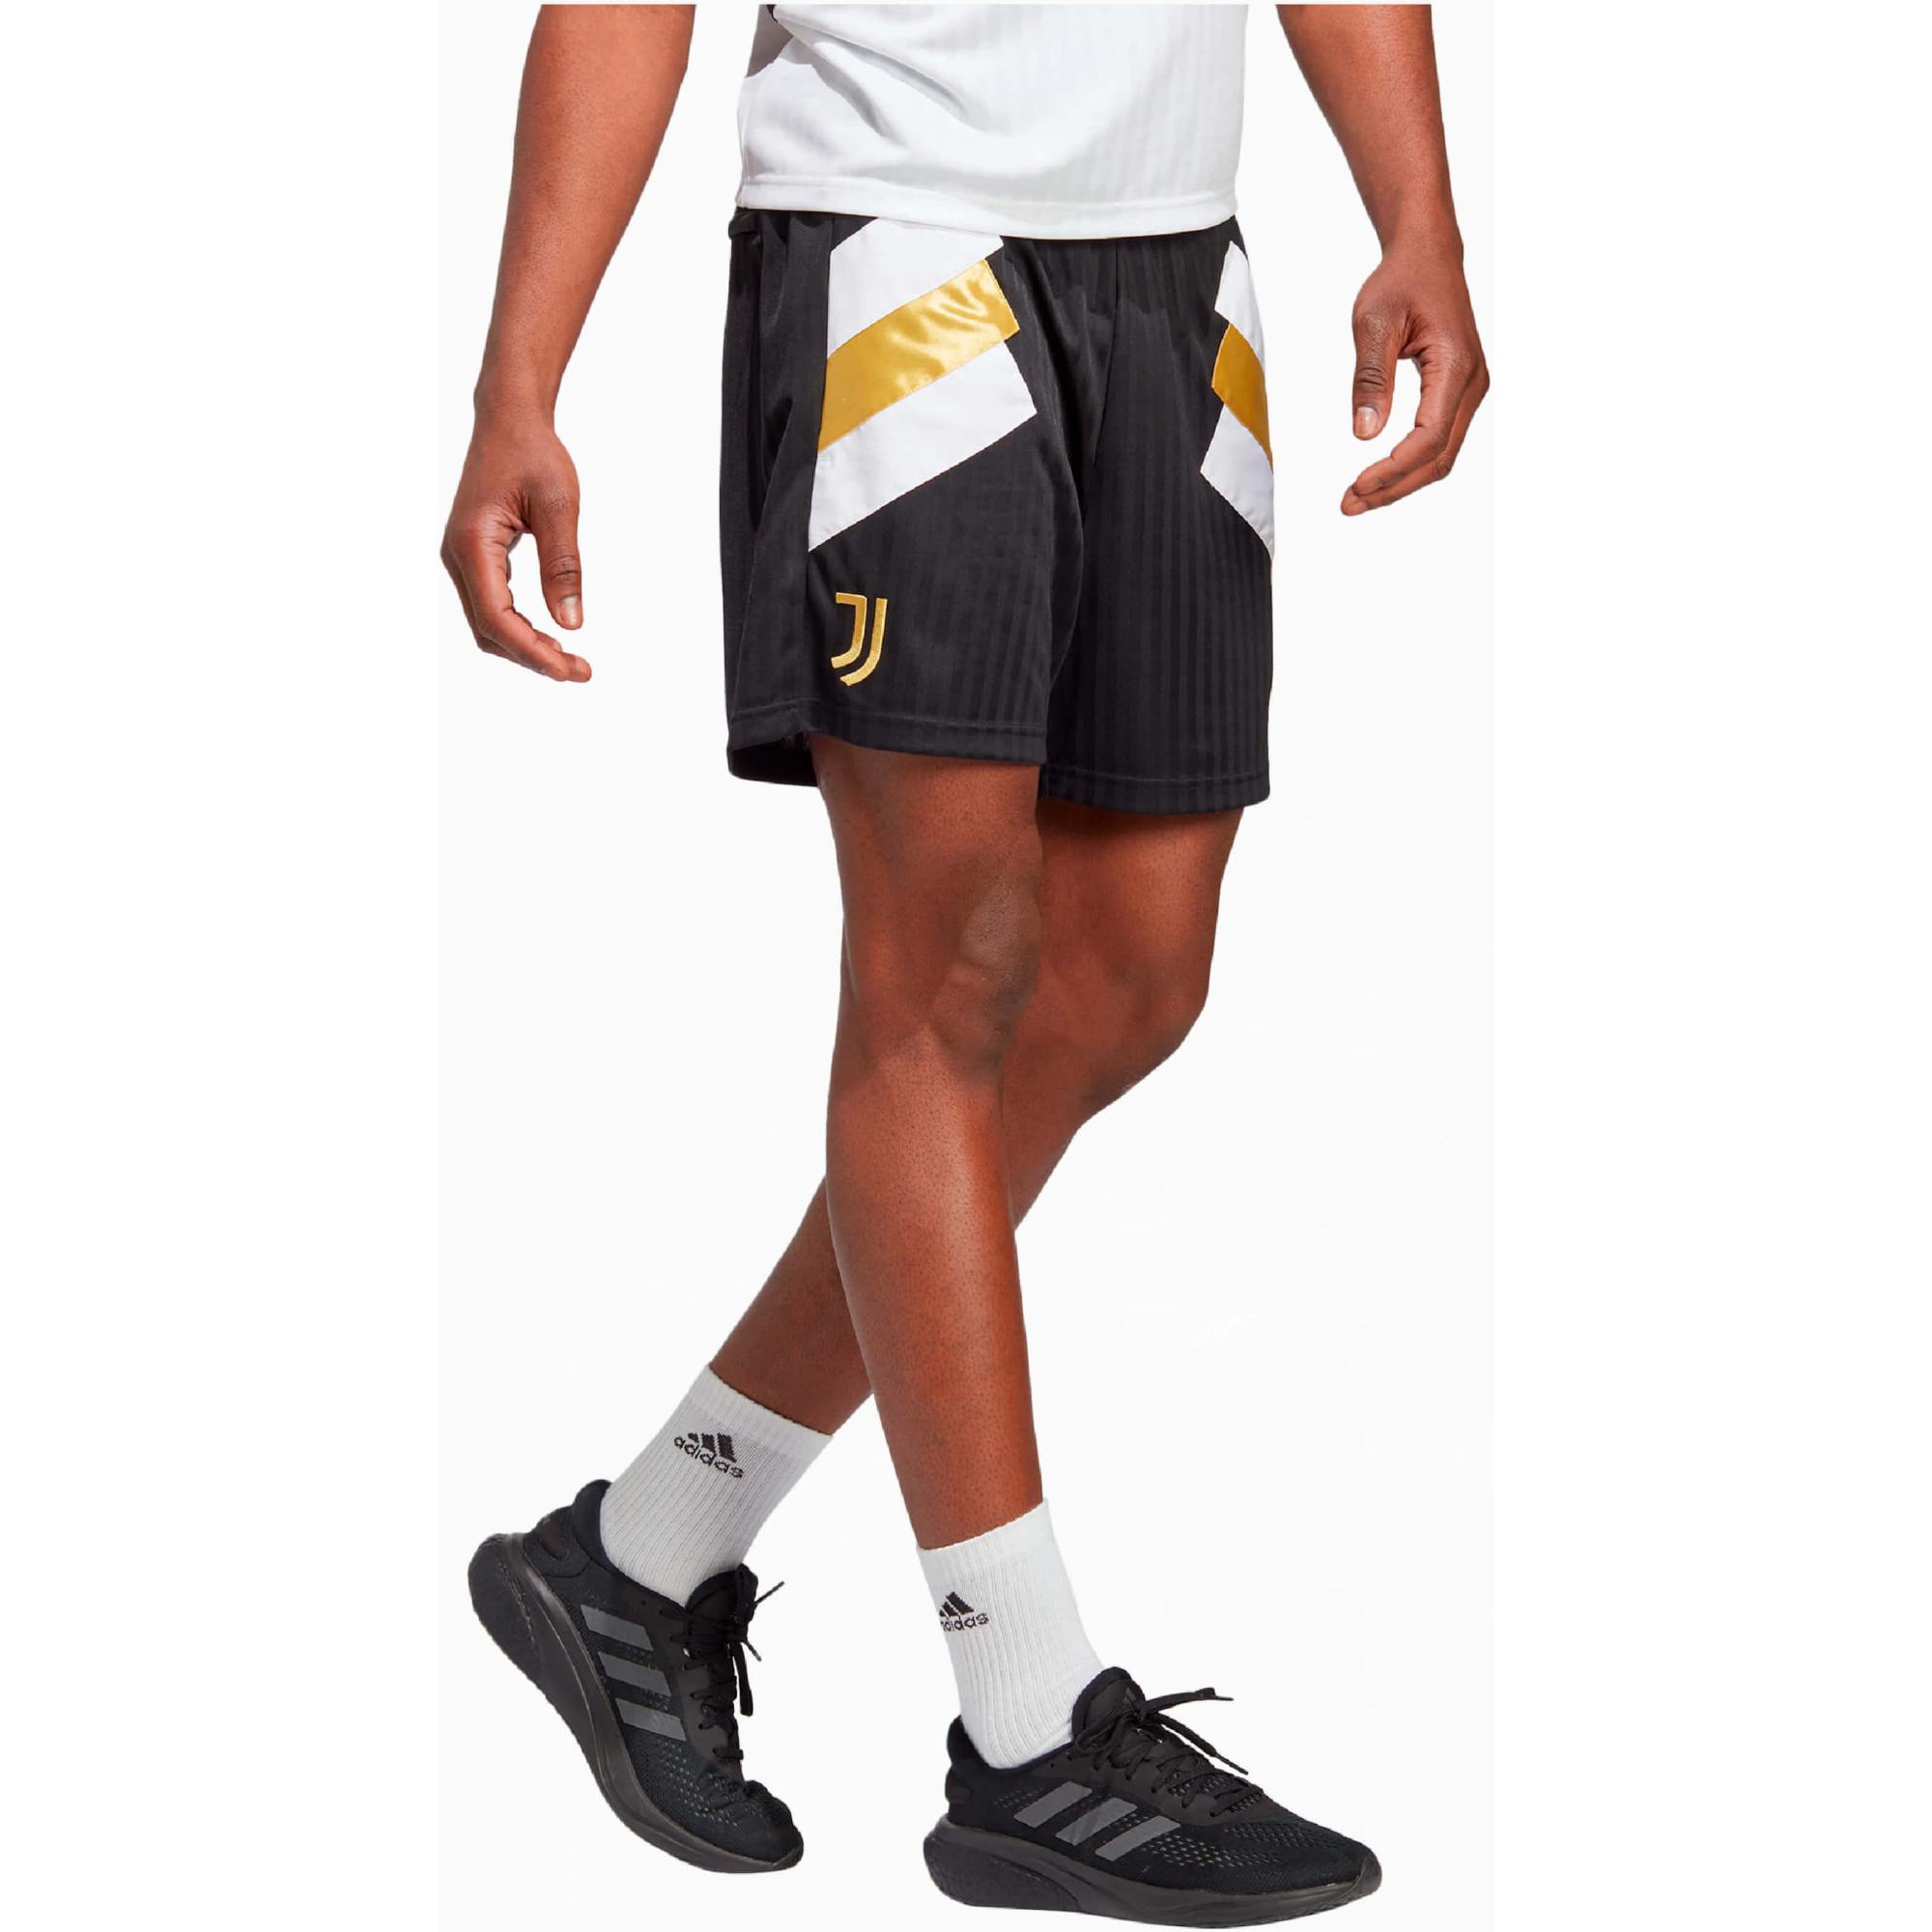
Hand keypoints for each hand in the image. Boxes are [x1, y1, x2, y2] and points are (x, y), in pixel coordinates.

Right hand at [441, 407, 591, 680]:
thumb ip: (564, 566)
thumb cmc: (533, 453)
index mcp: (473, 543)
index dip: (532, 651)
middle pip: (488, 630)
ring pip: (487, 623)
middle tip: (580, 671)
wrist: (509, 421)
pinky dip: (518, 628)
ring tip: (569, 660)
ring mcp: (462, 558)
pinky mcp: (473, 557)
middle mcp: (457, 555)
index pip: (496, 617)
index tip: (570, 670)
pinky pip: (491, 606)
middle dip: (532, 657)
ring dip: (525, 647)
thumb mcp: (559, 506)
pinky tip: (549, 635)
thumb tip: (571, 623)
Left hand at [1343, 238, 1488, 514]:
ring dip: (1401, 481)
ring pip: (1441, 455)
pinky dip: (1410, 464)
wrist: (1427, 256)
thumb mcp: (1373, 323)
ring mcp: (1470, 390)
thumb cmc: (1400, 281)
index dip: (1393, 469)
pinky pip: (1439, 441)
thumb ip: (1370, 379)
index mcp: (1456, 366)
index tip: (1356, 486)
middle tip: (1348, 505)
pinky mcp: (1459, 393)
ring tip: (1358, 497)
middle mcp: (1472, 383)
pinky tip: (1380, 475)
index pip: (1429, 437)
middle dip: (1394, 488)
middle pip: (1438, 458)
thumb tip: (1365, 434)